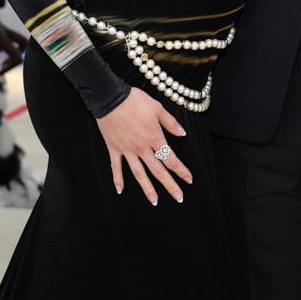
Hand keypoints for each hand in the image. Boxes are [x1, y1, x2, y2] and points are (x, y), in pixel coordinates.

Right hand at [96, 88, 191, 205]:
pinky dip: (117, 179)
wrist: (111, 98)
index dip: (181, 170)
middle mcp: (142, 148)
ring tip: (154, 201)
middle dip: (170, 185)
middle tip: (179, 198)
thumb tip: (182, 133)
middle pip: (158, 171)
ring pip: (139, 173)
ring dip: (147, 188)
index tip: (189, 179)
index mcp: (155, 138)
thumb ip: (170, 123)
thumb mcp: (157, 108)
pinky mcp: (114, 148)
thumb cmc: (135, 100)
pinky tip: (120, 190)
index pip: (171, 159)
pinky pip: (116, 167)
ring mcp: (127, 150)